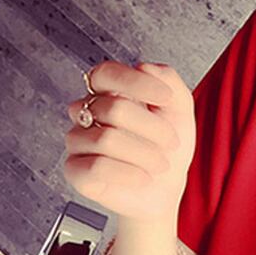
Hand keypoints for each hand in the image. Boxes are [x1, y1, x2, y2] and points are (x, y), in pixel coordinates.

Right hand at [63, 61, 196, 220]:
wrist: (166, 187)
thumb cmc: (167, 147)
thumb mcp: (180, 109)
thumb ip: (169, 80)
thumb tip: (145, 67)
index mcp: (109, 93)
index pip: (105, 73)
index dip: (136, 82)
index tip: (165, 98)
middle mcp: (87, 113)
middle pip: (114, 108)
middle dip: (153, 127)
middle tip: (172, 142)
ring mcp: (78, 141)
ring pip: (107, 139)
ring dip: (146, 154)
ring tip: (160, 164)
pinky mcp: (75, 170)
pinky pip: (97, 167)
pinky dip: (129, 173)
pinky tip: (143, 177)